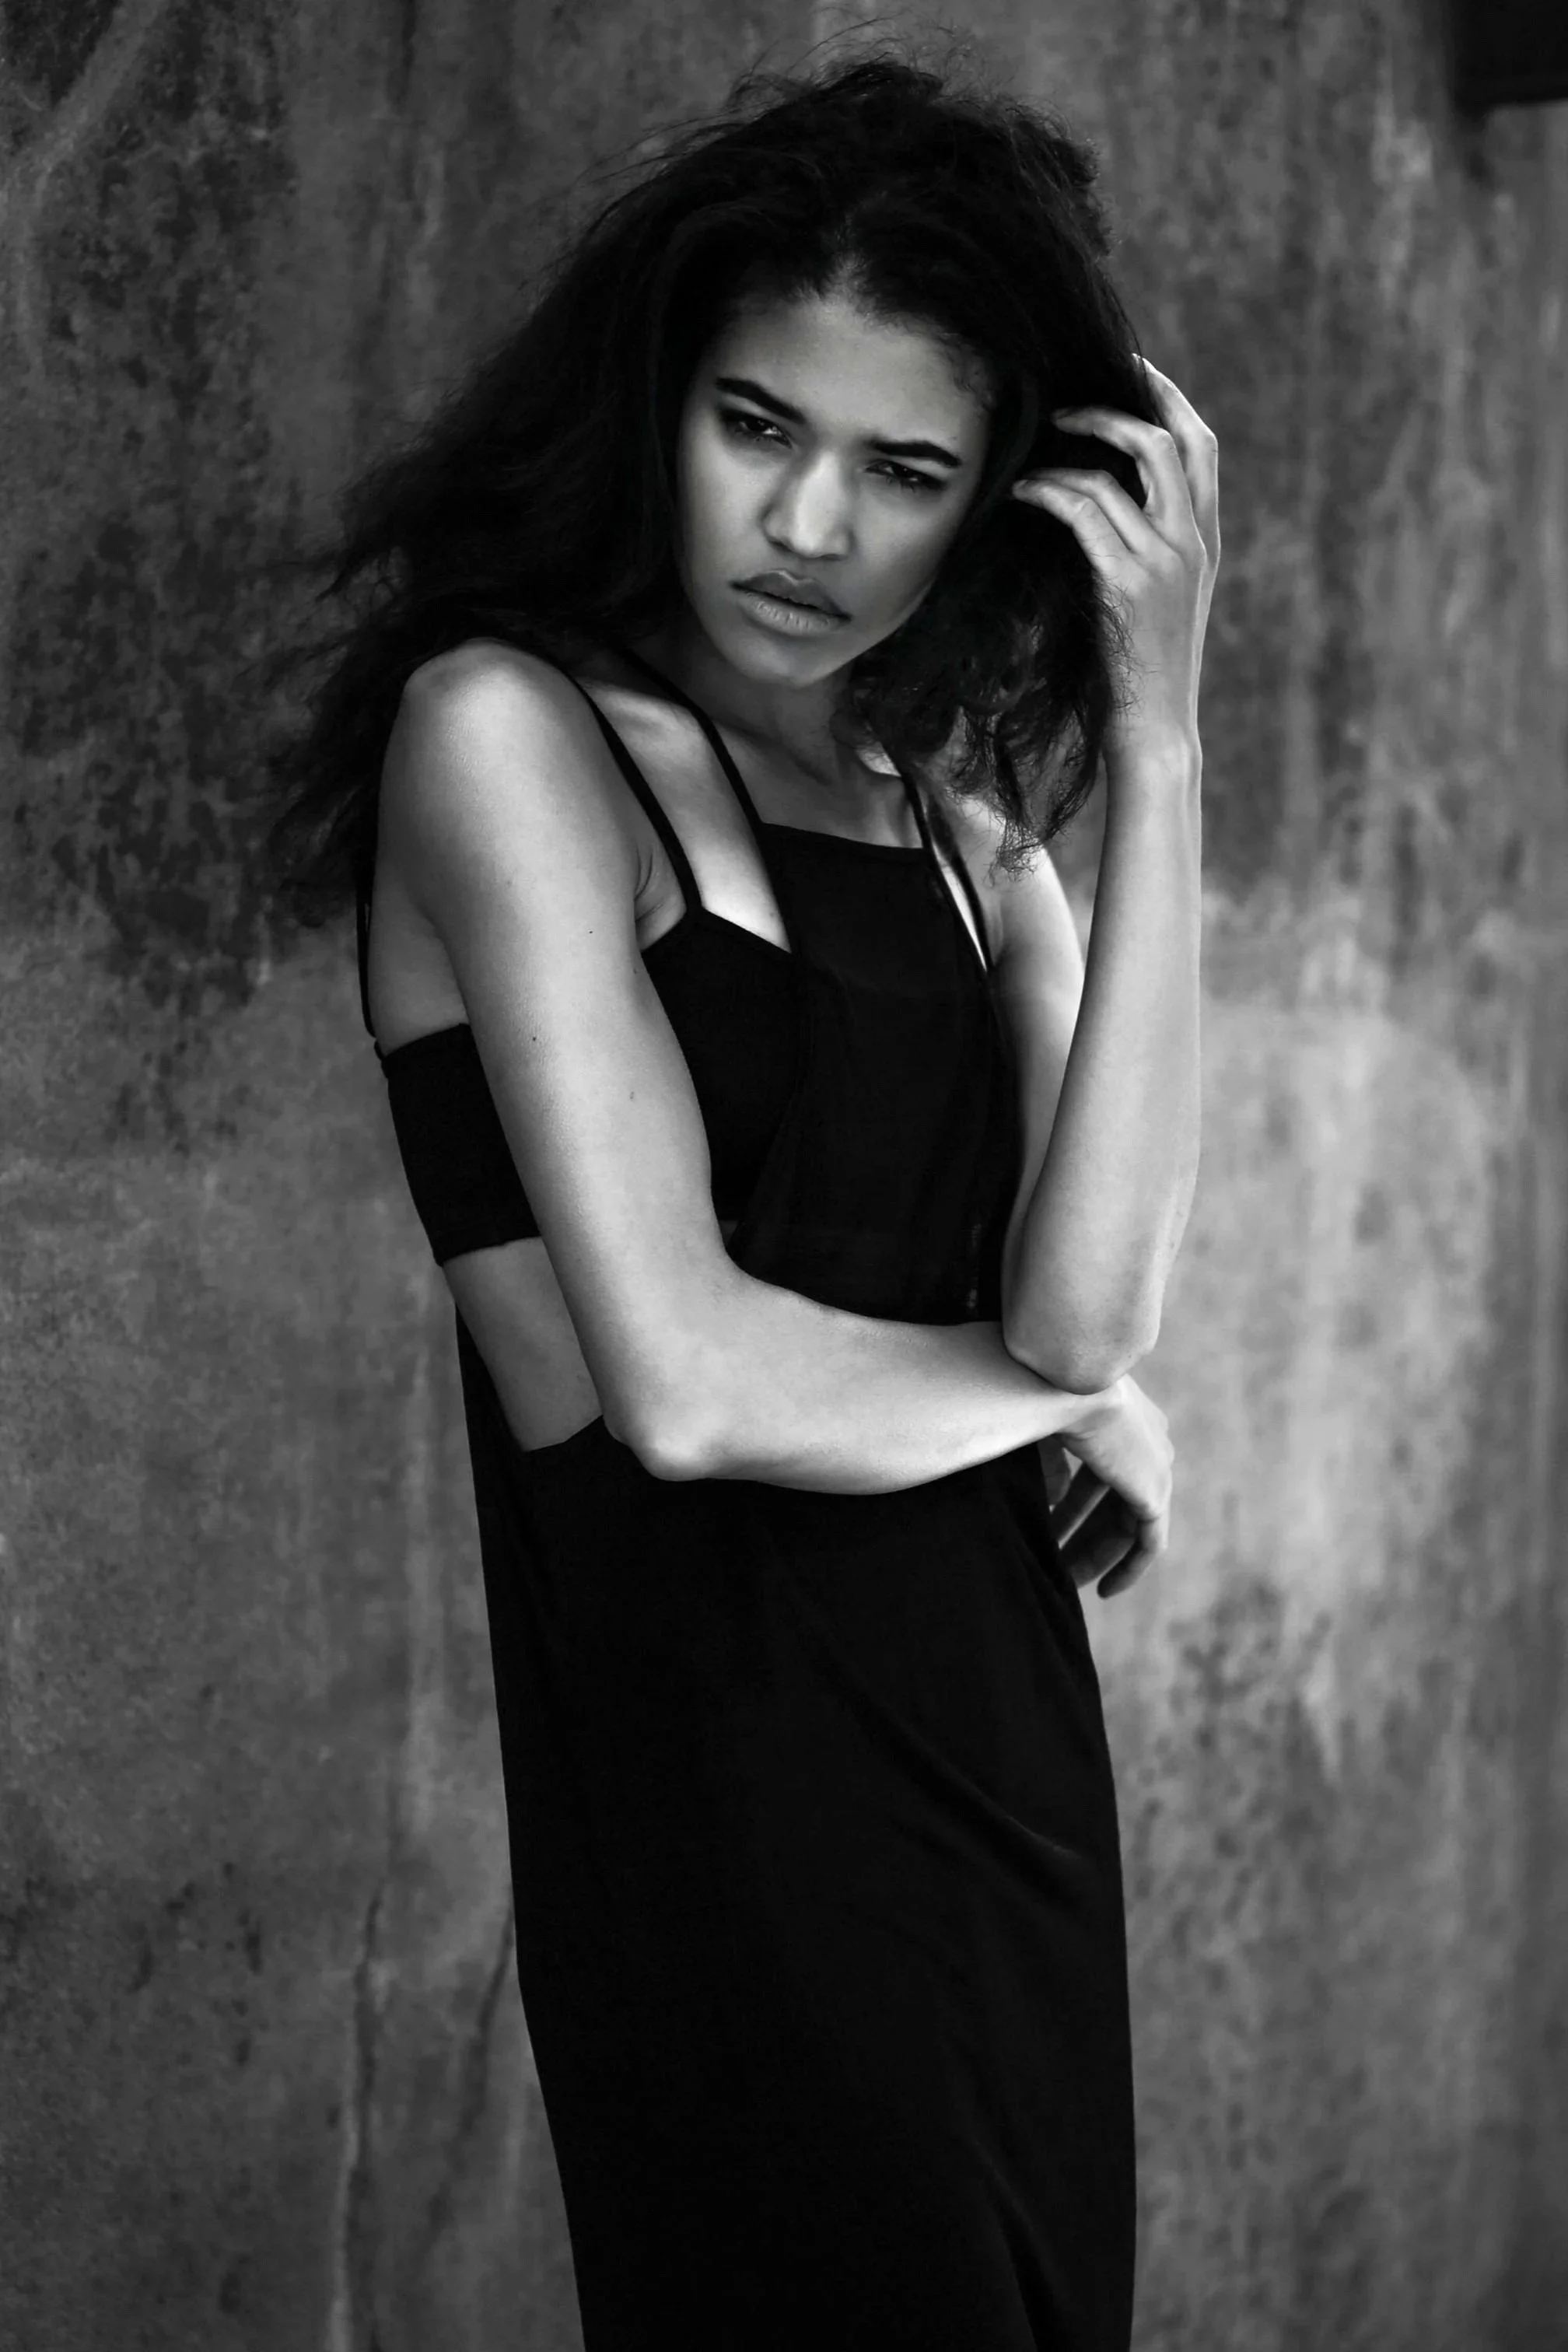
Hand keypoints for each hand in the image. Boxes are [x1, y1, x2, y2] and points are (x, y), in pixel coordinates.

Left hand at [1010, 359, 1219, 766]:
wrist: (1155, 731)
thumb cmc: (1141, 670)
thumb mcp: (1154, 600)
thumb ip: (1144, 548)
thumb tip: (1096, 498)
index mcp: (1206, 540)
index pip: (1201, 446)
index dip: (1168, 398)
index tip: (1129, 368)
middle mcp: (1195, 542)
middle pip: (1175, 439)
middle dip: (1128, 399)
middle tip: (1074, 390)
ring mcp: (1167, 561)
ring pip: (1131, 467)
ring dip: (1077, 443)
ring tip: (1037, 446)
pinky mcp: (1129, 584)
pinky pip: (1089, 511)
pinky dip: (1053, 491)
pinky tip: (1024, 493)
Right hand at [1042, 1375, 1172, 1598]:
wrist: (1059, 1382)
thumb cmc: (1036, 1393)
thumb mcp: (1041, 1434)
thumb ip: (1050, 1467)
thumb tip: (1051, 1502)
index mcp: (1121, 1411)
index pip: (1104, 1467)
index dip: (1073, 1501)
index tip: (1047, 1527)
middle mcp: (1146, 1435)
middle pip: (1116, 1498)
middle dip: (1082, 1531)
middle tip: (1054, 1561)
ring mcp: (1155, 1463)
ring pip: (1130, 1523)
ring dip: (1097, 1553)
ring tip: (1066, 1580)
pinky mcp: (1154, 1490)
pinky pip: (1148, 1541)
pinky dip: (1128, 1567)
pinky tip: (1104, 1590)